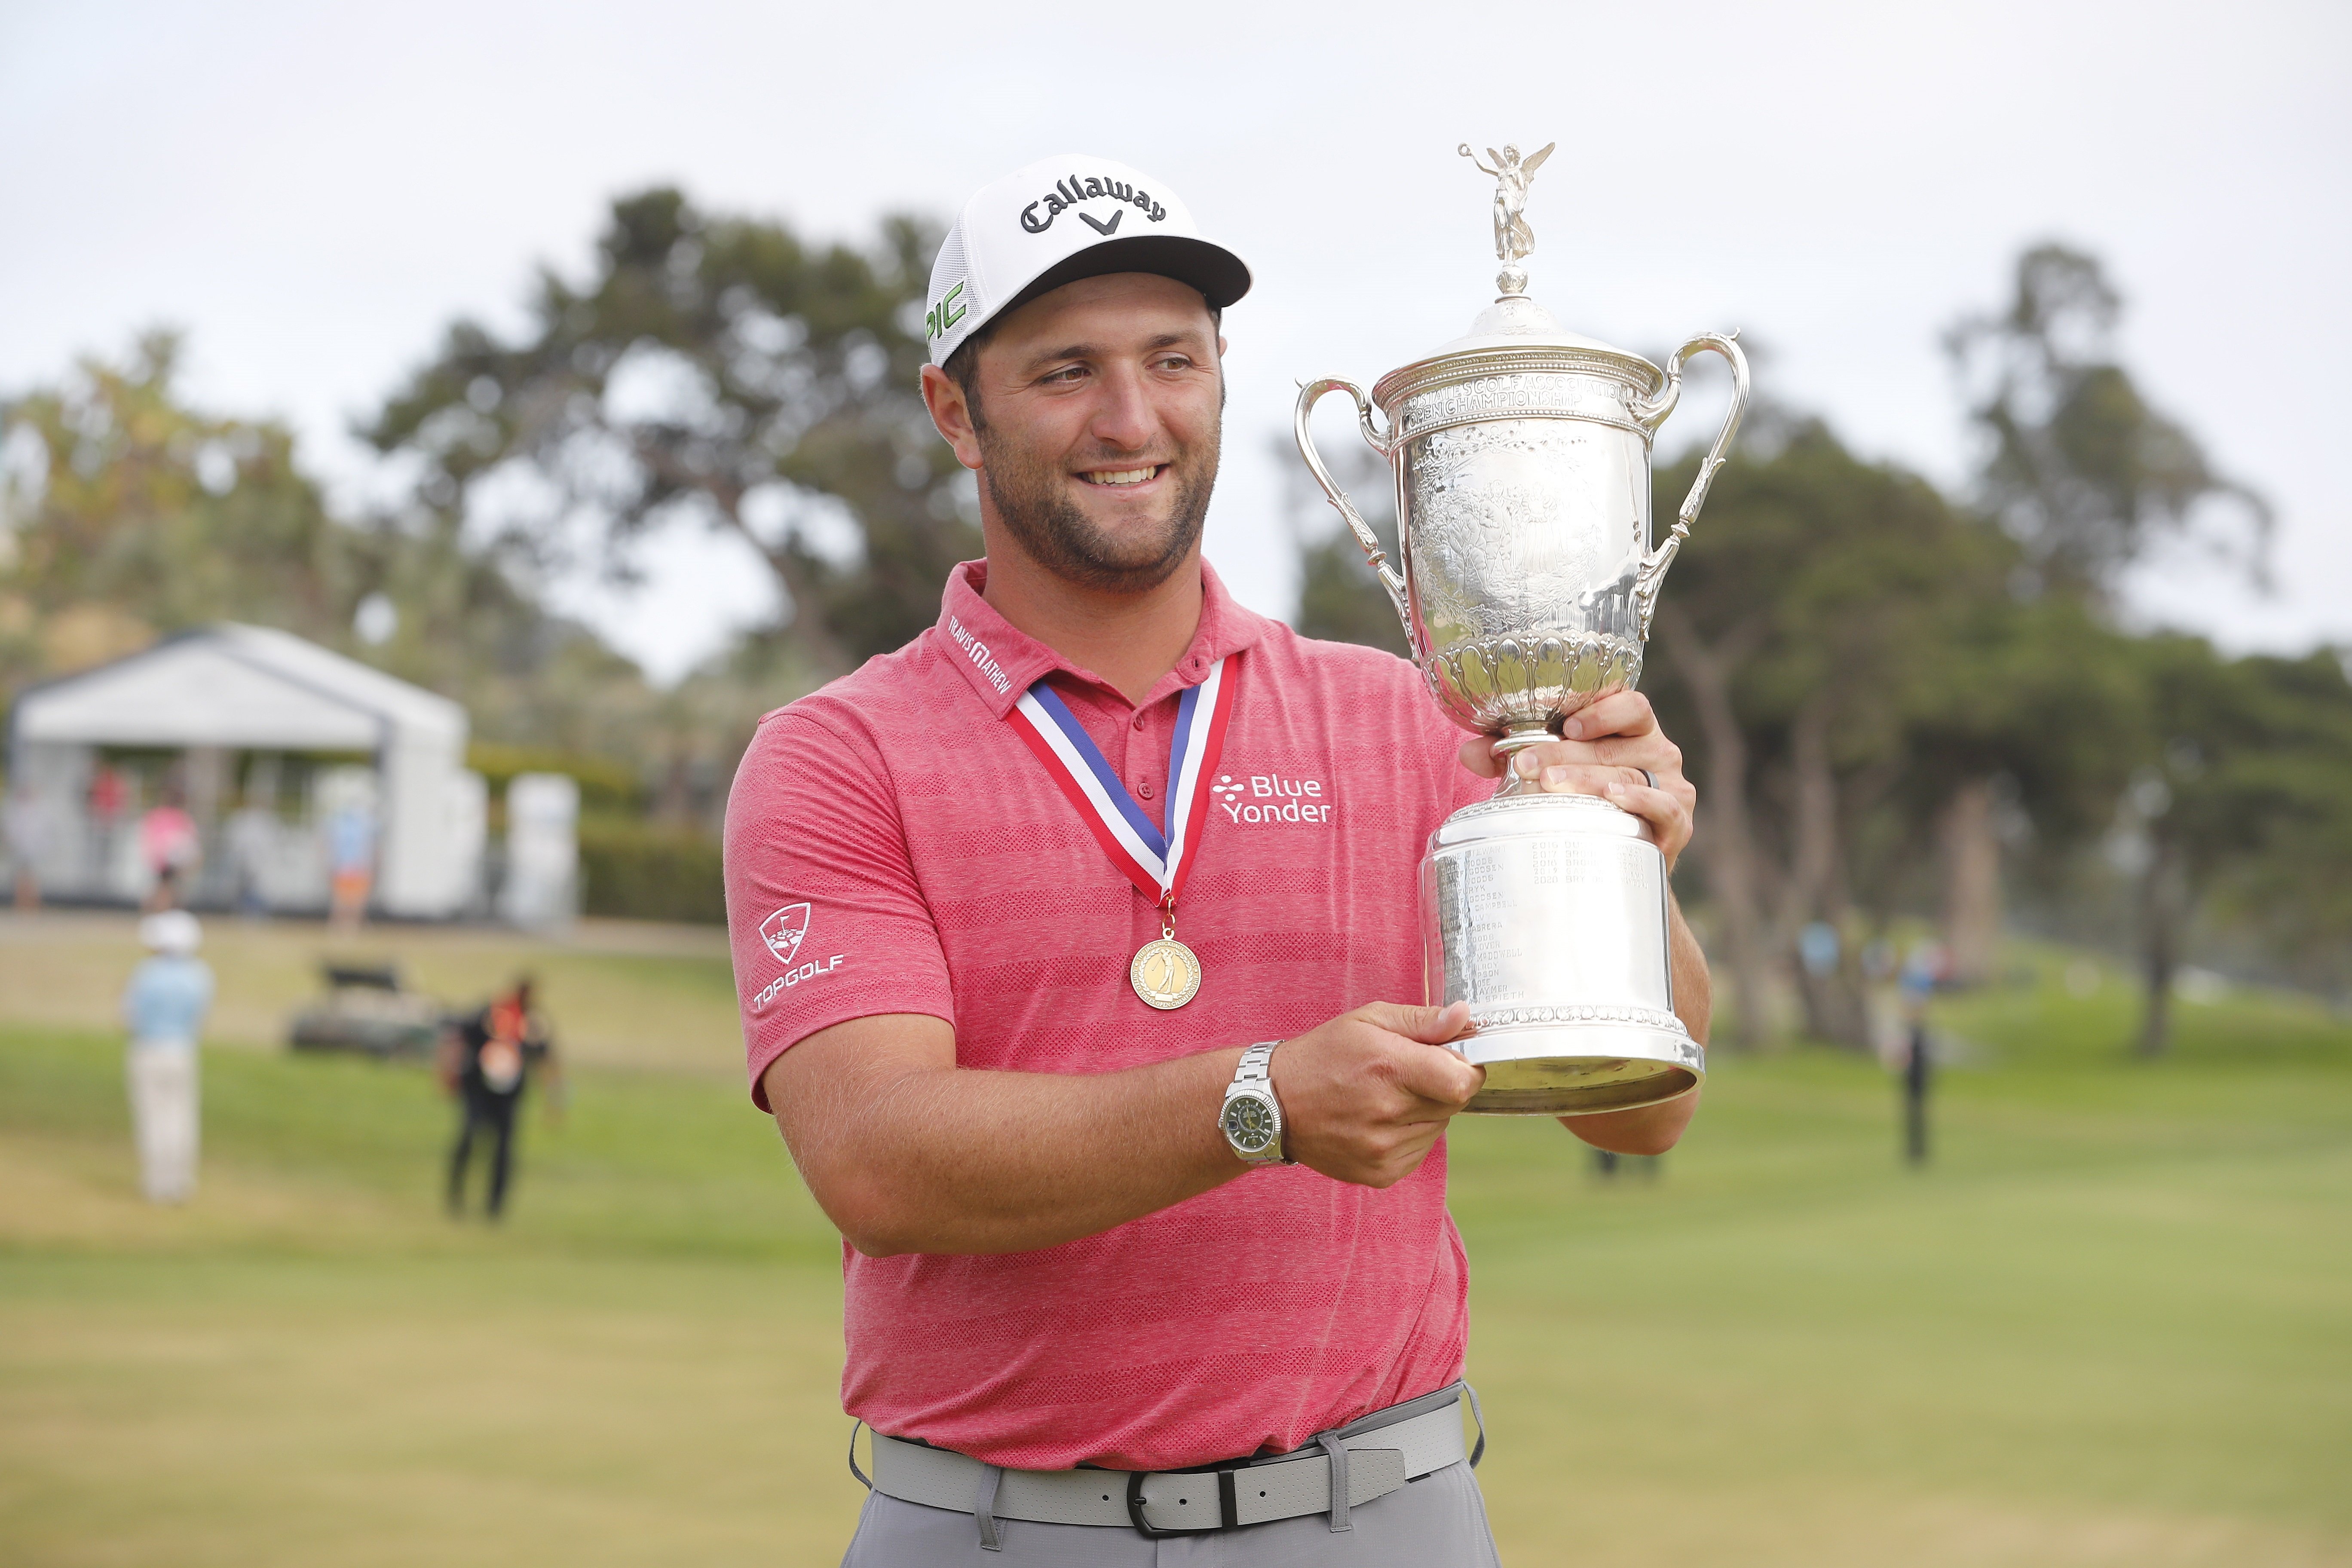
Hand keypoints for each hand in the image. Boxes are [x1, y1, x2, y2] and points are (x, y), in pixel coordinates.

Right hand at [1270, 1002, 1482, 1187]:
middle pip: (1453, 1104)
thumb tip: (1464, 1018)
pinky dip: (1409, 1135)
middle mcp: (1387, 1113)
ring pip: (1438, 1128)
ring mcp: (1382, 1149)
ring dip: (1424, 1112)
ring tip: (1385, 1098)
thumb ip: (1422, 1020)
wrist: (1274, 1104)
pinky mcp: (1379, 1173)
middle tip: (1407, 1075)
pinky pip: (1419, 1152)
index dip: (1466, 1068)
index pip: (1462, 1082)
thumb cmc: (1323, 1055)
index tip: (1450, 1060)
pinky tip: (1378, 1121)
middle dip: (1441, 1086)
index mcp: (1388, 1068)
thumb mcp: (1367, 1020)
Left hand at [1456, 692, 1697, 870]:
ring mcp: (1672, 786)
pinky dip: (1638, 800)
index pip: (1630, 705)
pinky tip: (1612, 797)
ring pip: (1630, 774)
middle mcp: (1658, 751)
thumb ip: (1513, 756)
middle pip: (1615, 744)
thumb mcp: (1553, 772)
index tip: (1567, 725)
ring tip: (1551, 785)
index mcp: (1633, 729)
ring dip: (1588, 778)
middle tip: (1526, 765)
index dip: (1601, 711)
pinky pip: (1662, 806)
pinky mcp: (1679, 822)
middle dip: (1565, 753)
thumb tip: (1469, 752)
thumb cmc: (1586, 802)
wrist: (1620, 859)